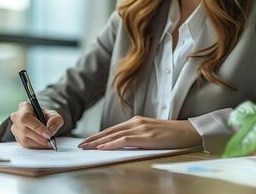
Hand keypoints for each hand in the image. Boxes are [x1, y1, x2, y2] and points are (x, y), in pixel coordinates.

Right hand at [10, 102, 63, 148]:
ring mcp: (15, 128)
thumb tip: (50, 131)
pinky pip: (25, 145)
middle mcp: (16, 117)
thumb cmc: (47, 117)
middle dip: (39, 137)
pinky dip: (35, 146)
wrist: (43, 123)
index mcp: (24, 107)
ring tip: (48, 143)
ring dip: (38, 143)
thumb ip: (54, 121)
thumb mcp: (54, 116)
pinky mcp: (17, 137)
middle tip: (50, 140)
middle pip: (25, 129)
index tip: (48, 134)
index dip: (37, 127)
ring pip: (24, 138)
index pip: (26, 117)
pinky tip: (43, 145)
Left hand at [78, 116, 201, 149]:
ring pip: (114, 135)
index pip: (112, 129)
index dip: (98, 136)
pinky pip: (125, 140)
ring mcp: (140, 128)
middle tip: (81, 145)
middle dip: (93, 139)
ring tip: (86, 147)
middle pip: (109, 131)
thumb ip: (136, 135)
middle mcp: (135, 123)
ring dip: (98, 142)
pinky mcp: (146, 136)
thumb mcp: (150, 132)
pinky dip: (112, 144)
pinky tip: (103, 148)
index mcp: (136, 121)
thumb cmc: (170, 134)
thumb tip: (123, 143)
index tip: (87, 141)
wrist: (188, 131)